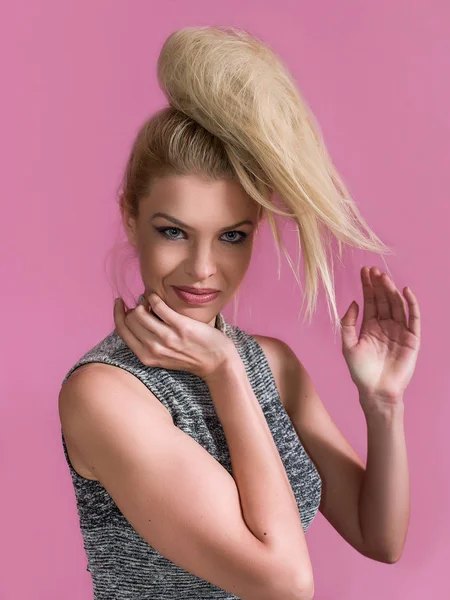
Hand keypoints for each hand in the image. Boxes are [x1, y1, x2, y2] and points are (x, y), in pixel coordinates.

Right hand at [113, 292, 233, 380]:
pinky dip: (154, 298)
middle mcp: (154, 349)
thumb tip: (133, 314)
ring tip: (151, 301)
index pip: (122, 331)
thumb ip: (147, 342)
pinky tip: (158, 298)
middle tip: (142, 304)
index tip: (120, 303)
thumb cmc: (189, 356)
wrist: (217, 362)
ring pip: (140, 312)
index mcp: (146, 357)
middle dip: (133, 308)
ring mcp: (167, 338)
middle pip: (130, 320)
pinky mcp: (180, 326)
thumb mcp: (162, 357)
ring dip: (143, 302)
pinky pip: (158, 305)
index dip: (117, 314)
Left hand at [340, 266, 420, 409]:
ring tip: (384, 277)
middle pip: (383, 299)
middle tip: (374, 269)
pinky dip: (411, 303)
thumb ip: (348, 323)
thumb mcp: (348, 345)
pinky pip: (413, 317)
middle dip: (379, 284)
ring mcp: (399, 331)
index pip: (370, 301)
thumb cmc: (360, 371)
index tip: (364, 271)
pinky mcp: (411, 338)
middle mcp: (385, 326)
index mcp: (370, 326)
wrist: (376, 390)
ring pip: (397, 305)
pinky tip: (405, 291)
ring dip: (391, 290)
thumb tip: (354, 302)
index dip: (367, 286)